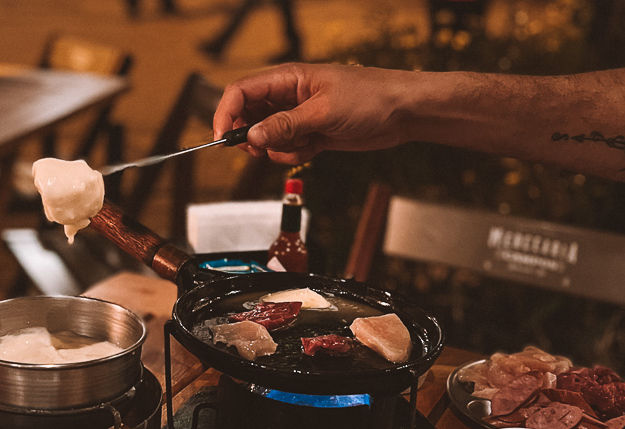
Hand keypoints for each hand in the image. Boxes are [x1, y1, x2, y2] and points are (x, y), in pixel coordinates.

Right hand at [213, 63, 418, 164]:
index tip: (222, 137)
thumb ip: (284, 125)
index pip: (241, 91)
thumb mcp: (323, 112)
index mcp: (288, 78)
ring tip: (301, 144)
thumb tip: (252, 135)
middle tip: (260, 148)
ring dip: (276, 148)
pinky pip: (285, 149)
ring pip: (266, 136)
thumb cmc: (370, 97)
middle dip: (250, 136)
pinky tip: (314, 148)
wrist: (402, 112)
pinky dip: (293, 155)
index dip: (226, 113)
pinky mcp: (309, 134)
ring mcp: (298, 116)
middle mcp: (288, 96)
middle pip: (248, 116)